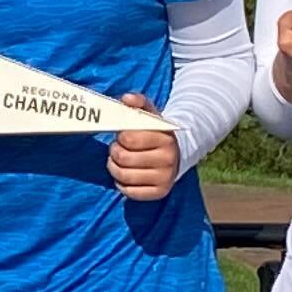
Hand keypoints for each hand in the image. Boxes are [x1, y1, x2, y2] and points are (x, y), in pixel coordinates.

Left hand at [104, 87, 183, 202]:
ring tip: (118, 160)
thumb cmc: (155, 132)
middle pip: (124, 158)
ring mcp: (165, 178)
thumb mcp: (150, 114)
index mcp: (166, 138)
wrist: (176, 153)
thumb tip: (127, 98)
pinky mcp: (160, 193)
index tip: (124, 136)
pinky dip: (122, 183)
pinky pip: (130, 192)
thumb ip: (138, 102)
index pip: (129, 139)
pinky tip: (126, 174)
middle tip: (118, 148)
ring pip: (124, 176)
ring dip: (114, 167)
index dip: (121, 137)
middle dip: (115, 152)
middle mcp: (169, 159)